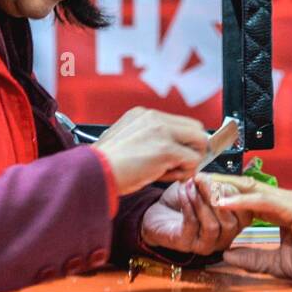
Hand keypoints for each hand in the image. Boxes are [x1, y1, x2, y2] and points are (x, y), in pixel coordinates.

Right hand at [93, 107, 207, 194]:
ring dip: (188, 162)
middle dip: (191, 150)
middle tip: (176, 166)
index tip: (176, 156)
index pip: (180, 123)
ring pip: (199, 143)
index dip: (183, 142)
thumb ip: (148, 139)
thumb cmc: (103, 164)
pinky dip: (183, 173)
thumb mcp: (126, 141)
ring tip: (165, 172)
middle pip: (196, 129)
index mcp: (143, 115)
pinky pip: (193, 161)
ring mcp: (161, 131)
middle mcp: (154, 118)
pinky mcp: (166, 149)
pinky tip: (163, 176)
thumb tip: (172, 151)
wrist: (92, 172)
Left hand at [140, 174, 251, 254]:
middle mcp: (223, 238)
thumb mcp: (204, 189)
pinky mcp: (186, 245)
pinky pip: (192, 225)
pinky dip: (188, 206)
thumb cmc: (184, 201)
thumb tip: (219, 178)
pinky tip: (183, 192)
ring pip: (212, 226)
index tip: (221, 179)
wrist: (157, 213)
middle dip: (218, 198)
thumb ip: (217, 185)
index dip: (236, 197)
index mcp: (233, 224)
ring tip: (191, 186)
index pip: (245, 215)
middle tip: (206, 180)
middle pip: (230, 223)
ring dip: (201, 202)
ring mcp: (205, 244)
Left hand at [206, 175, 291, 283]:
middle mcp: (286, 200)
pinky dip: (242, 200)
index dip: (227, 194)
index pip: (249, 197)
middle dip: (220, 183)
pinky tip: (223, 201)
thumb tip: (227, 256)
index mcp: (283, 210)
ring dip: (226, 187)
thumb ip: (253, 257)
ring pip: (252, 189)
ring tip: (201, 185)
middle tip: (194, 179)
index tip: (203, 194)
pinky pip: (264, 201)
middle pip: (247, 186)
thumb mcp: (277, 261)